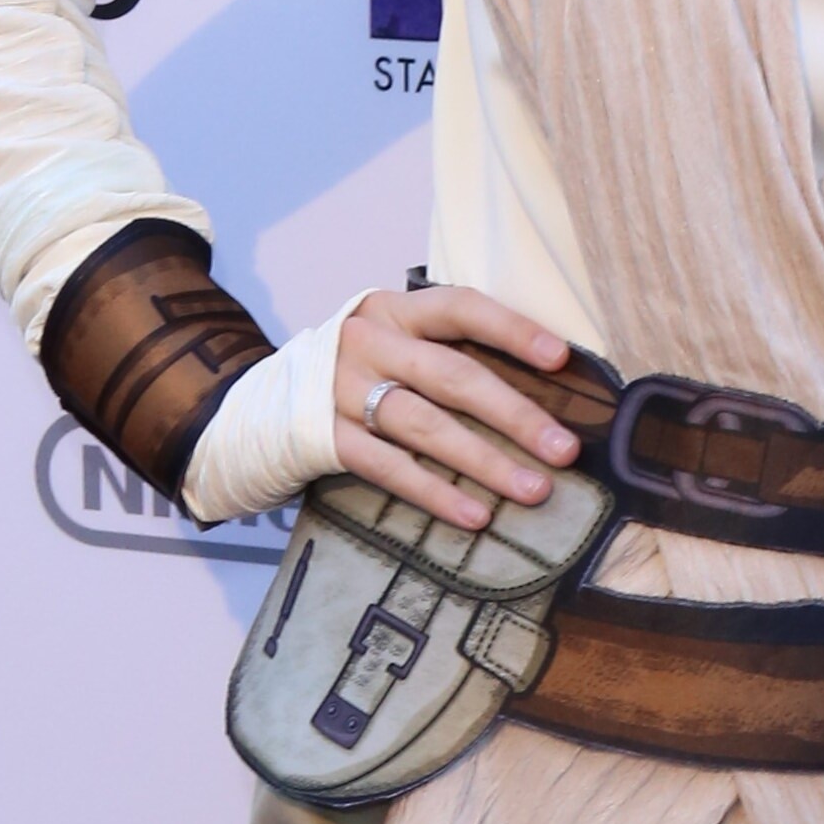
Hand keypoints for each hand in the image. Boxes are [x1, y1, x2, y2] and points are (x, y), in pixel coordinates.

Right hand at [188, 282, 580, 533]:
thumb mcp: (393, 340)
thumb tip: (544, 388)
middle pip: (452, 375)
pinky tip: (474, 516)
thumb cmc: (355, 372)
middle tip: (565, 449)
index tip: (561, 358)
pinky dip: (435, 494)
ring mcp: (343, 391)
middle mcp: (368, 343)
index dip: (512, 329)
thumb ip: (447, 350)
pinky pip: (389, 468)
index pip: (460, 307)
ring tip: (534, 489)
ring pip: (425, 426)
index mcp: (393, 310)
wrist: (259, 402)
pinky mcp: (326, 439)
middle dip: (515, 414)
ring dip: (486, 462)